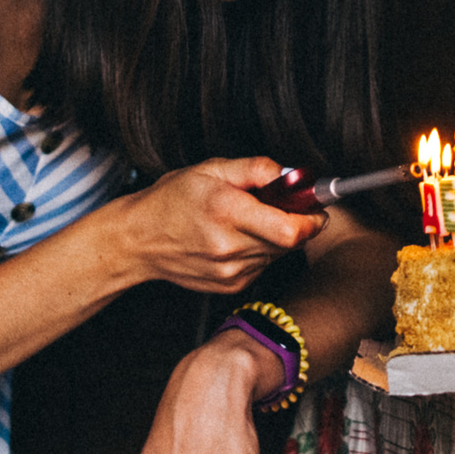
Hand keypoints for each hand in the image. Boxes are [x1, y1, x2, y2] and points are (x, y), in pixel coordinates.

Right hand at [114, 158, 324, 292]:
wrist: (139, 239)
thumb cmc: (172, 200)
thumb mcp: (211, 168)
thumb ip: (255, 168)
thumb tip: (290, 173)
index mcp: (226, 212)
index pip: (290, 230)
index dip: (312, 218)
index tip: (315, 206)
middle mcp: (230, 247)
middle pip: (289, 241)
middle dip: (293, 220)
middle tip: (275, 204)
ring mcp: (230, 271)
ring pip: (277, 253)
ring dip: (274, 236)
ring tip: (245, 219)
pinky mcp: (230, 285)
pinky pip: (262, 265)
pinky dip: (258, 250)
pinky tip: (234, 238)